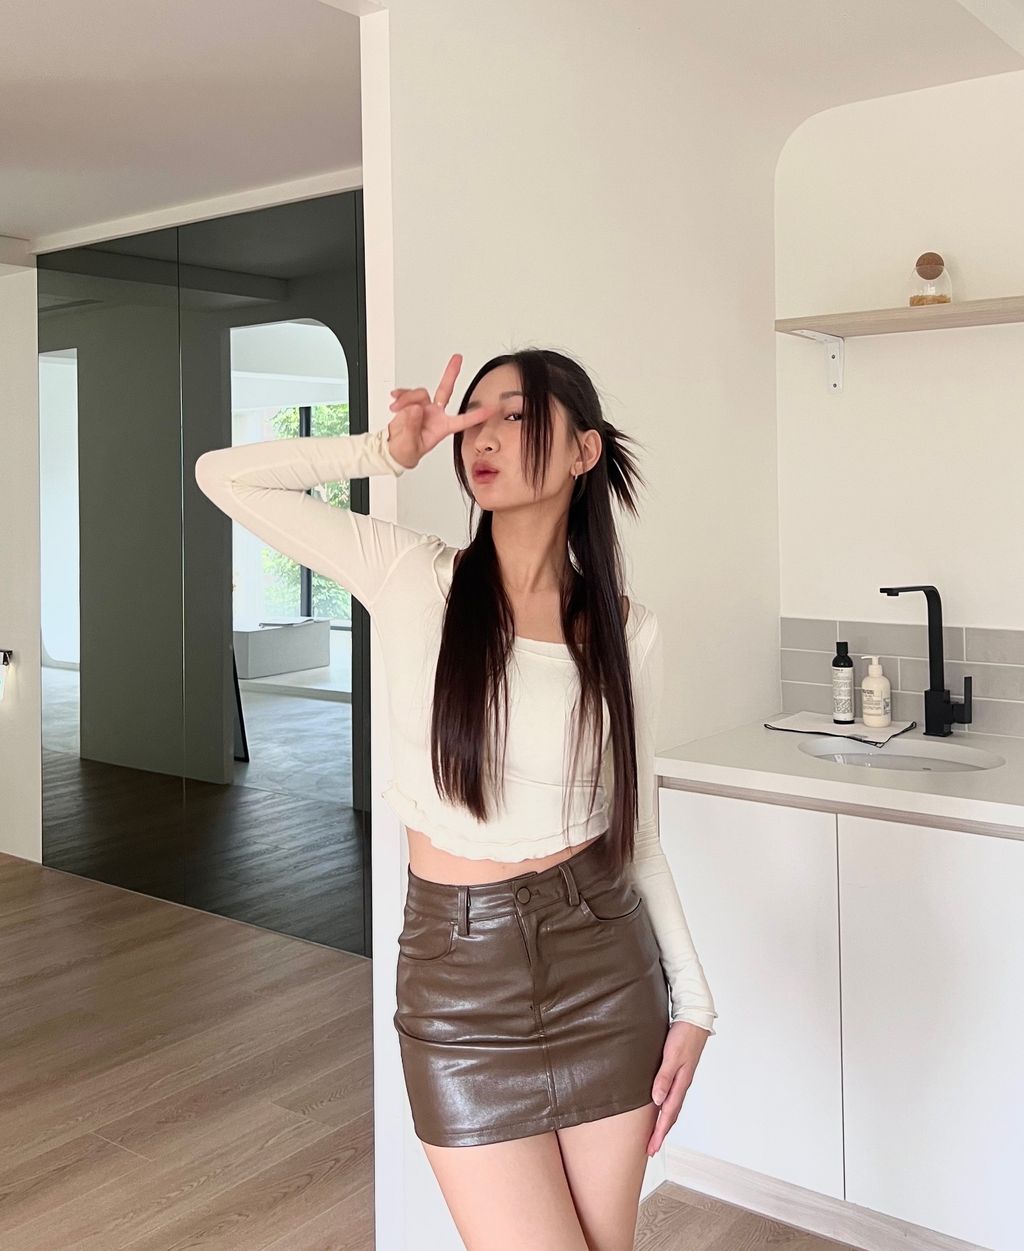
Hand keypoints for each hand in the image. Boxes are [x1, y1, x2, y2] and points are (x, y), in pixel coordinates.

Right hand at [386, 353, 501, 469]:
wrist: (393, 448)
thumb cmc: (406, 450)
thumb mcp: (410, 445)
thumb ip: (412, 428)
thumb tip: (415, 409)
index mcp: (442, 427)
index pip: (463, 420)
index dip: (477, 415)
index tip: (491, 409)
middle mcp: (435, 414)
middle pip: (445, 390)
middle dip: (451, 373)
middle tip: (458, 358)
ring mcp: (424, 407)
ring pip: (420, 393)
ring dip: (407, 399)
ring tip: (397, 409)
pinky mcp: (411, 403)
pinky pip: (408, 393)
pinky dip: (401, 395)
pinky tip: (396, 398)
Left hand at [645, 1021, 709, 1156]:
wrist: (695, 1018)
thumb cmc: (684, 1035)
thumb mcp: (672, 1055)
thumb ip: (664, 1077)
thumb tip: (657, 1101)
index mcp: (680, 1083)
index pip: (668, 1114)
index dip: (659, 1132)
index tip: (651, 1148)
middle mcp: (681, 1084)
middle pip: (671, 1114)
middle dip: (660, 1133)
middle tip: (650, 1149)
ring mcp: (681, 1078)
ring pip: (672, 1106)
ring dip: (663, 1121)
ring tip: (654, 1133)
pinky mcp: (679, 1070)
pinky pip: (671, 1094)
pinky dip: (665, 1106)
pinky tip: (659, 1106)